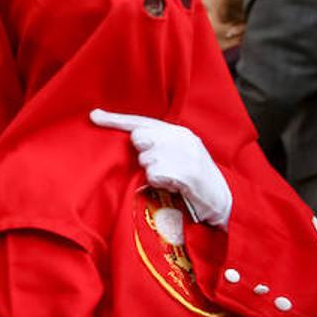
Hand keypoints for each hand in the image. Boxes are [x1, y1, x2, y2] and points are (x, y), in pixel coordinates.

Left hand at [90, 109, 232, 227]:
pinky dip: (158, 183)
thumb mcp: (178, 154)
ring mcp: (184, 153)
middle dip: (143, 155)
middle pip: (139, 139)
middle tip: (160, 167)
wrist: (223, 200)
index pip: (141, 121)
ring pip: (145, 159)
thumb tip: (130, 138)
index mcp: (178, 132)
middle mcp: (181, 138)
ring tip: (170, 179)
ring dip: (152, 172)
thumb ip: (156, 144)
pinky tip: (173, 187)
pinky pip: (153, 175)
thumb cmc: (192, 178)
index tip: (94, 116)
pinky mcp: (185, 171)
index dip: (116, 120)